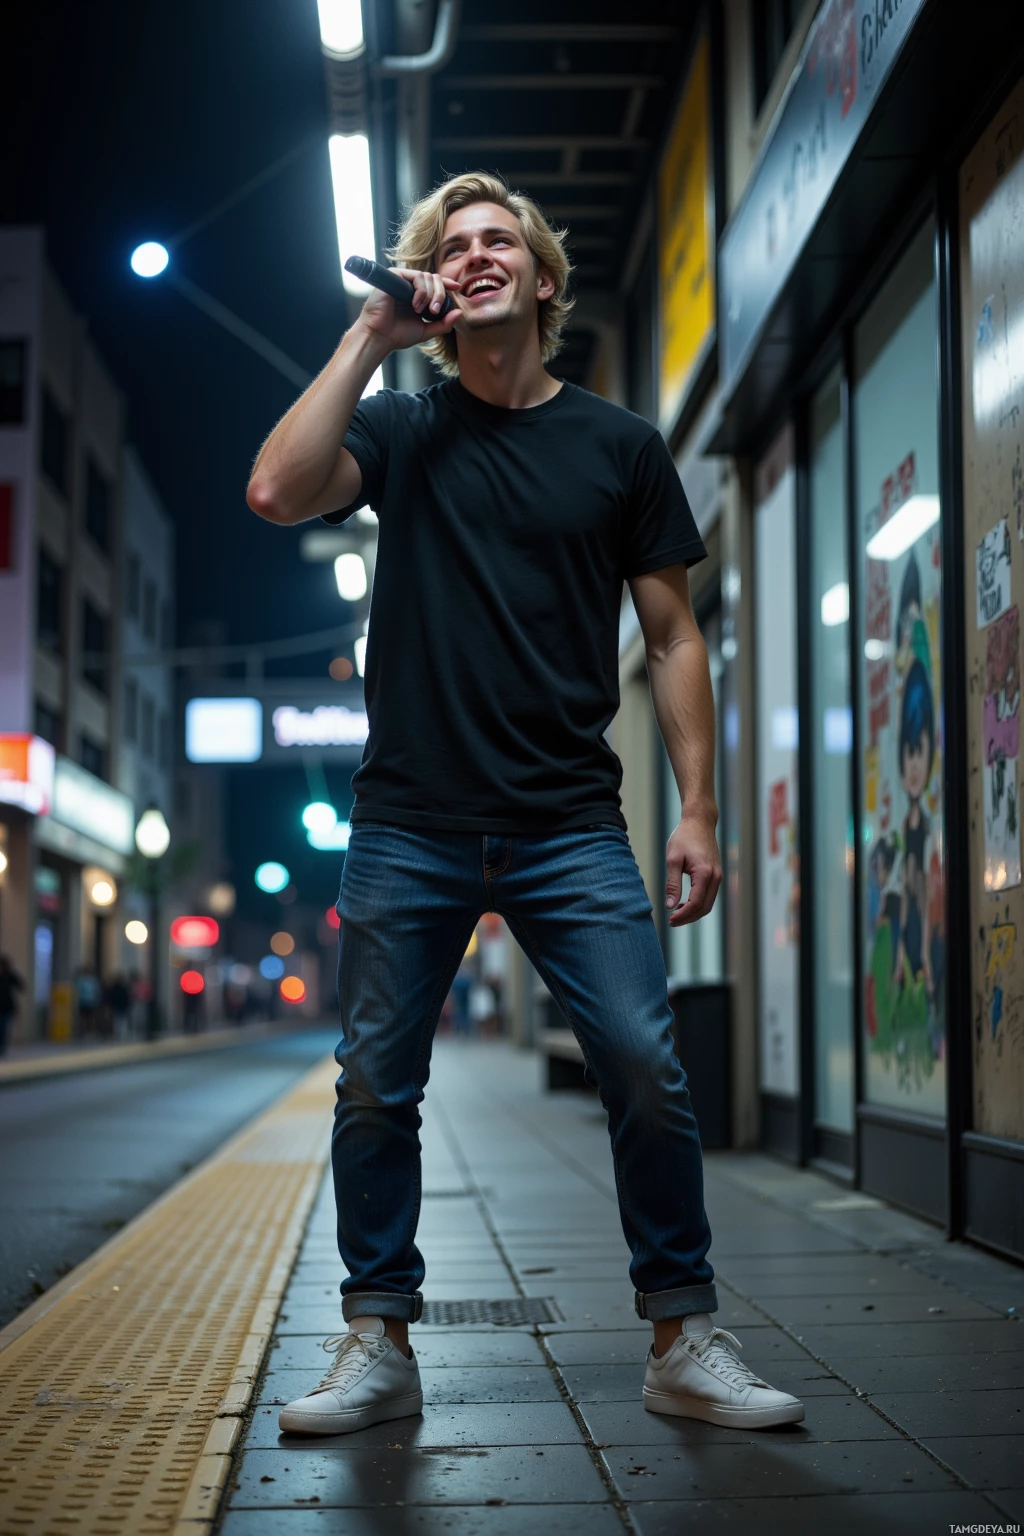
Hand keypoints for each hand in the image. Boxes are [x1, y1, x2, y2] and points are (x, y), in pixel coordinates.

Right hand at [354, 267, 460, 354]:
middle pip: (434, 278)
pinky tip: (416, 304)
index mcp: (417, 295)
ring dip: (430, 295)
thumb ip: (443, 324)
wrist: (379, 337)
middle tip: (435, 311)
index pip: (435, 283)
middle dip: (440, 294)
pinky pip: (416, 276)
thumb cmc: (398, 334)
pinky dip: (421, 290)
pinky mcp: (394, 276)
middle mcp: (410, 286)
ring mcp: (402, 280)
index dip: (447, 283)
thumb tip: (459, 313)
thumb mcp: (426, 330)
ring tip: (422, 311)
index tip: (457, 288)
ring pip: (427, 277)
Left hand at [666, 811, 721, 926]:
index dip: (683, 915)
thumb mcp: (673, 859)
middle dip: (688, 918)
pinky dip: (698, 904)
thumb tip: (669, 905)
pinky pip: (709, 895)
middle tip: (671, 921)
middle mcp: (716, 877)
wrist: (699, 822)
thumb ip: (672, 884)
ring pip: (708, 904)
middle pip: (704, 908)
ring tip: (676, 914)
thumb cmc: (684, 837)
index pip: (695, 903)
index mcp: (705, 874)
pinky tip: (683, 903)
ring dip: (693, 912)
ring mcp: (718, 876)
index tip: (669, 919)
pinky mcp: (716, 875)